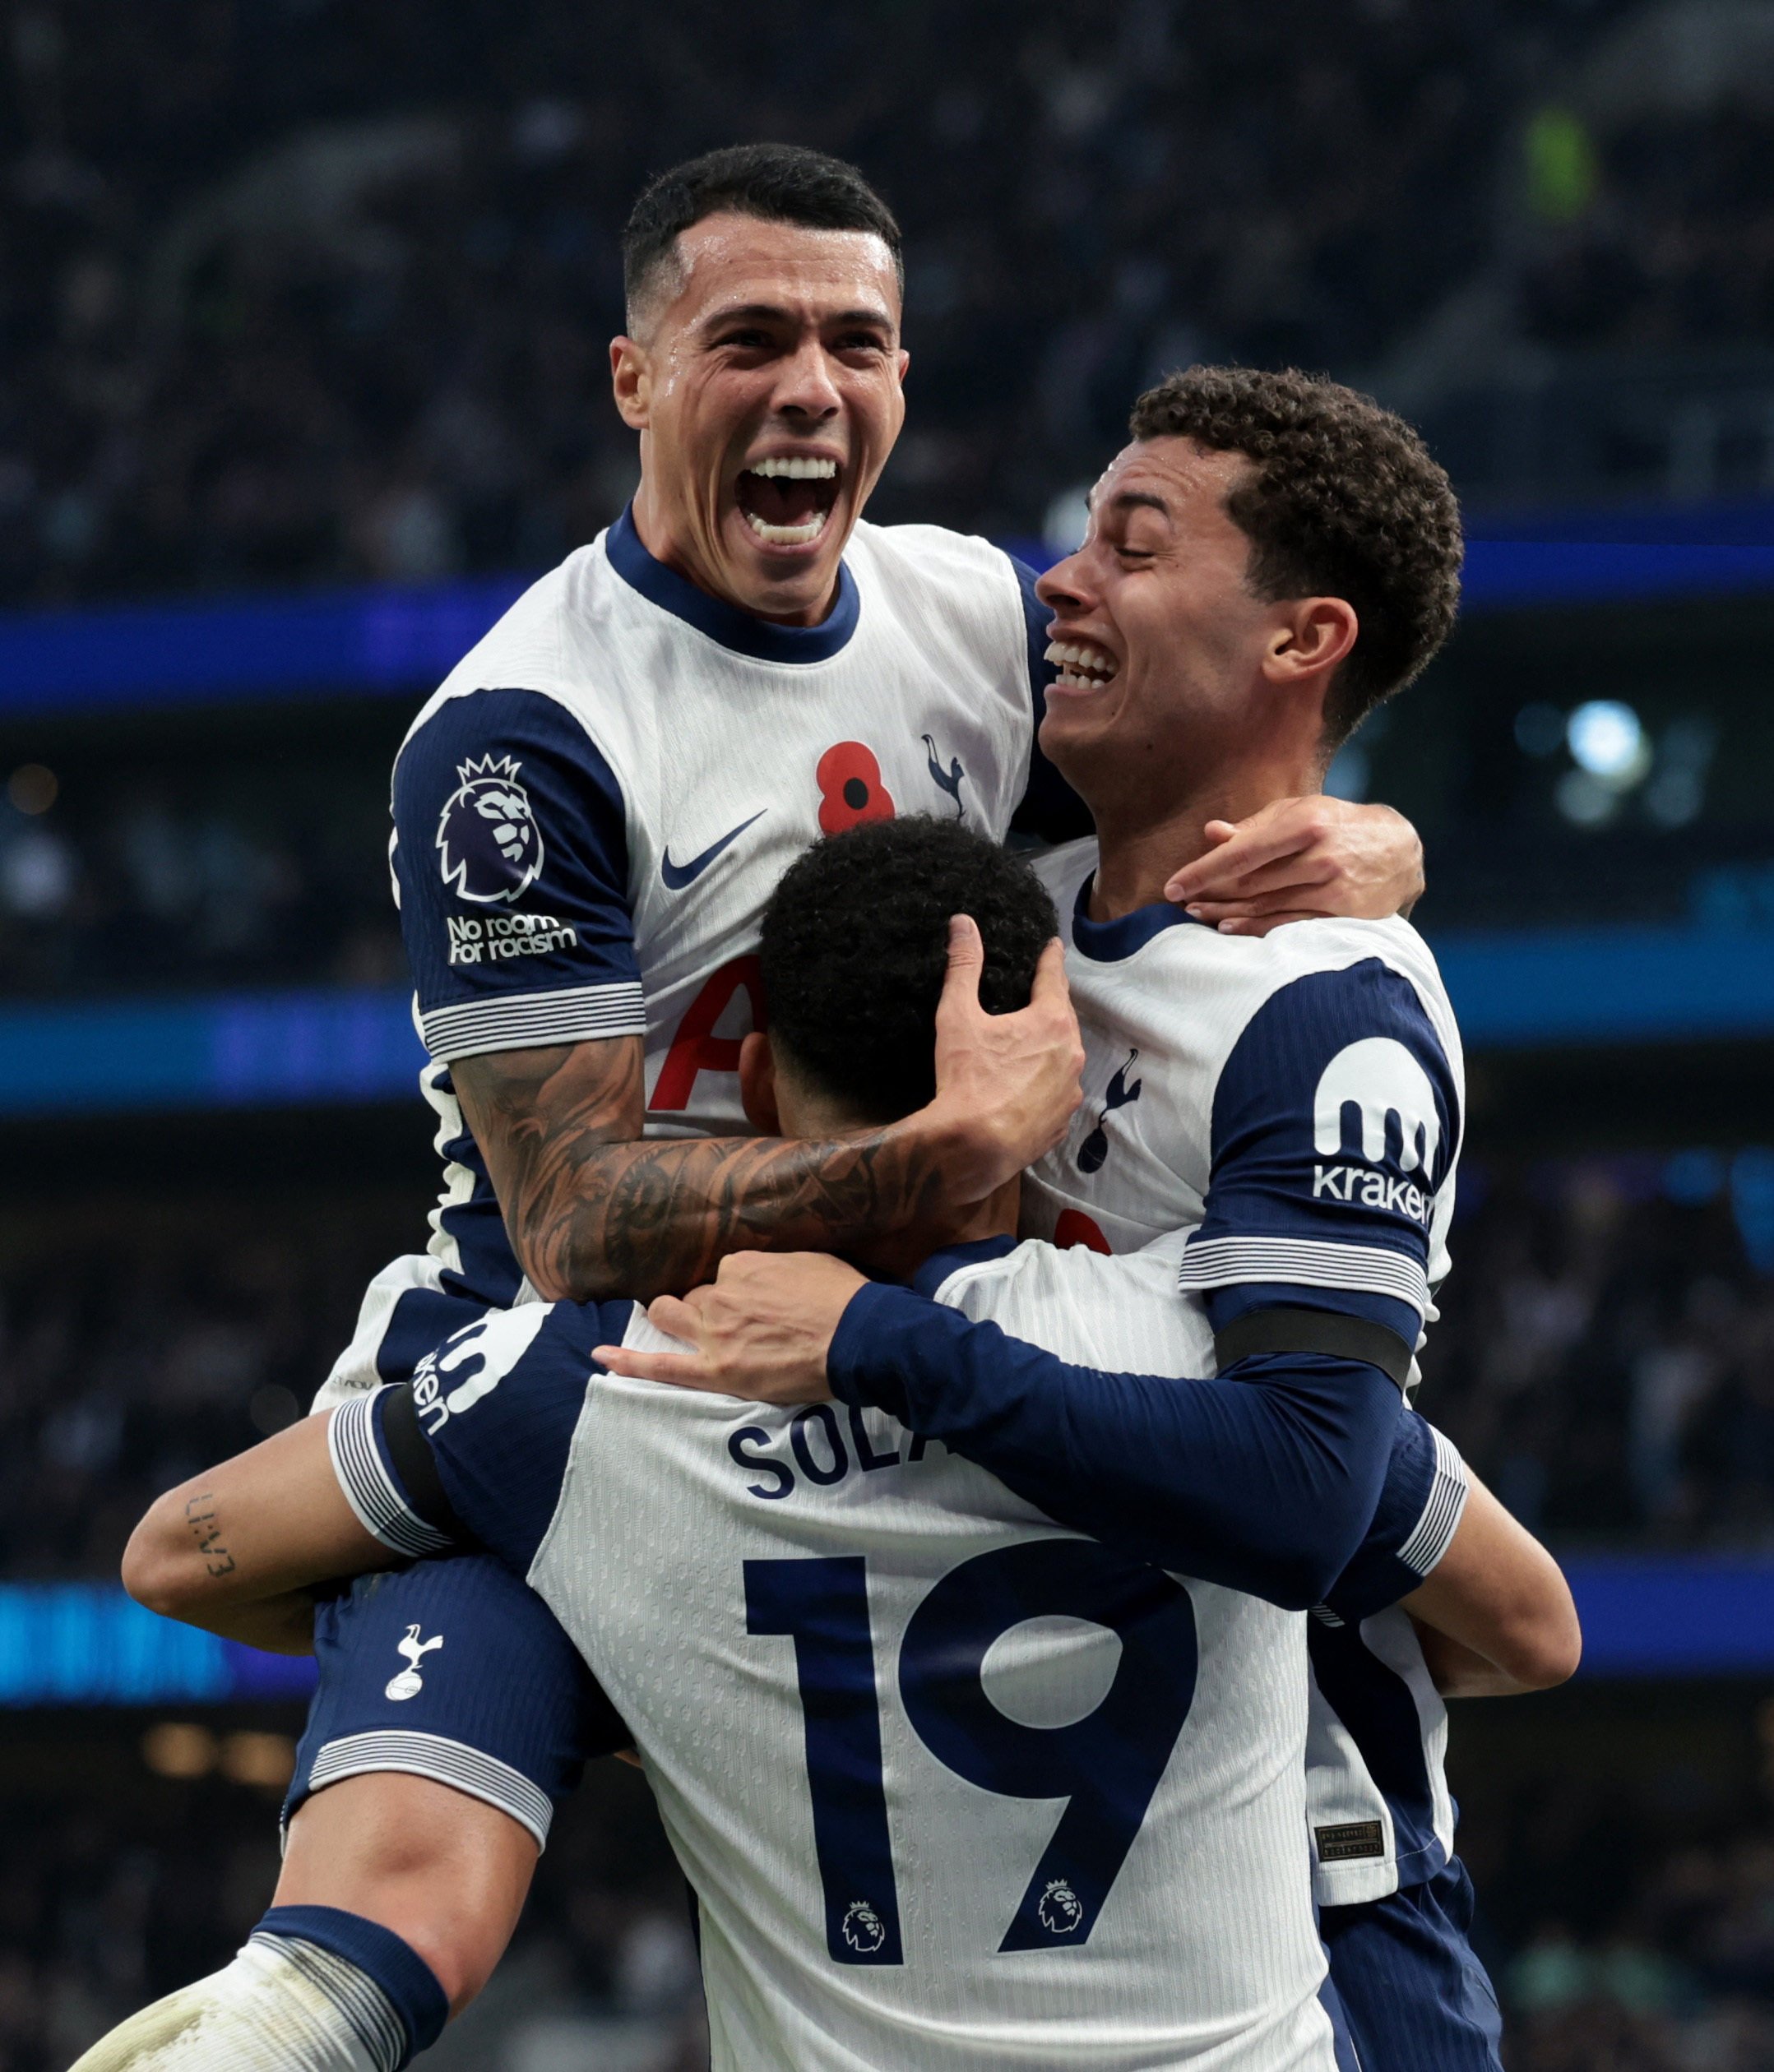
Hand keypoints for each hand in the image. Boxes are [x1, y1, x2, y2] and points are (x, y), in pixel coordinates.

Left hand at [593, 1251, 865, 1402]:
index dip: (737, 1291)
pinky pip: (661, 1367)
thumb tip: (774, 1276)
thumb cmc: (845, 1299)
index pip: (722, 1276)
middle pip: (696, 1298)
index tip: (755, 1302)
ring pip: (672, 1317)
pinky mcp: (716, 1371)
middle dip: (708, 1307)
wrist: (859, 1337)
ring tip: (679, 1328)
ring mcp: (714, 1334)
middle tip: (736, 1323)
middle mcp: (721, 1295)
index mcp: (742, 1265)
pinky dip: (629, 1362)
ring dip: (673, 1320)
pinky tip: (601, 1358)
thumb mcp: (811, 1262)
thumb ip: (779, 1267)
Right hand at [914, 916, 1083, 1199]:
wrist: (973, 1147)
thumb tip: (962, 923)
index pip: (1054, 978)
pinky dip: (1046, 1084)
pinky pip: (1057, 1093)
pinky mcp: (1062, 1122)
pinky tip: (1028, 1087)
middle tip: (1040, 993)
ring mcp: (1071, 1091)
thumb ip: (963, 966)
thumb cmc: (966, 1078)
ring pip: (1065, 1057)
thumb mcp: (958, 1016)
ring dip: (1051, 1047)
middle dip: (1052, 1003)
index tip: (1052, 946)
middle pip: (1063, 1018)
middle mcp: (1071, 1054)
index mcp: (1051, 1022)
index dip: (1050, 959)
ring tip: (1031, 1043)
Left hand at [1163, 797, 1424, 934]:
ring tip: (1196, 914)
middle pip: (1250, 883)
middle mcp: (1320, 856)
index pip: (1242, 852)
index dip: (1204, 871)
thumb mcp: (1301, 812)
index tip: (1173, 885)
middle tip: (1180, 901)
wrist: (1401, 850)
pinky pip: (1288, 924)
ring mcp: (1333, 888)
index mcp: (1306, 824)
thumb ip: (1255, 826)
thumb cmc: (1338, 825)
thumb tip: (1211, 833)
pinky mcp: (1342, 913)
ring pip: (1265, 906)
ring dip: (1225, 913)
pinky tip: (1229, 929)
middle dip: (1210, 894)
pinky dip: (1255, 928)